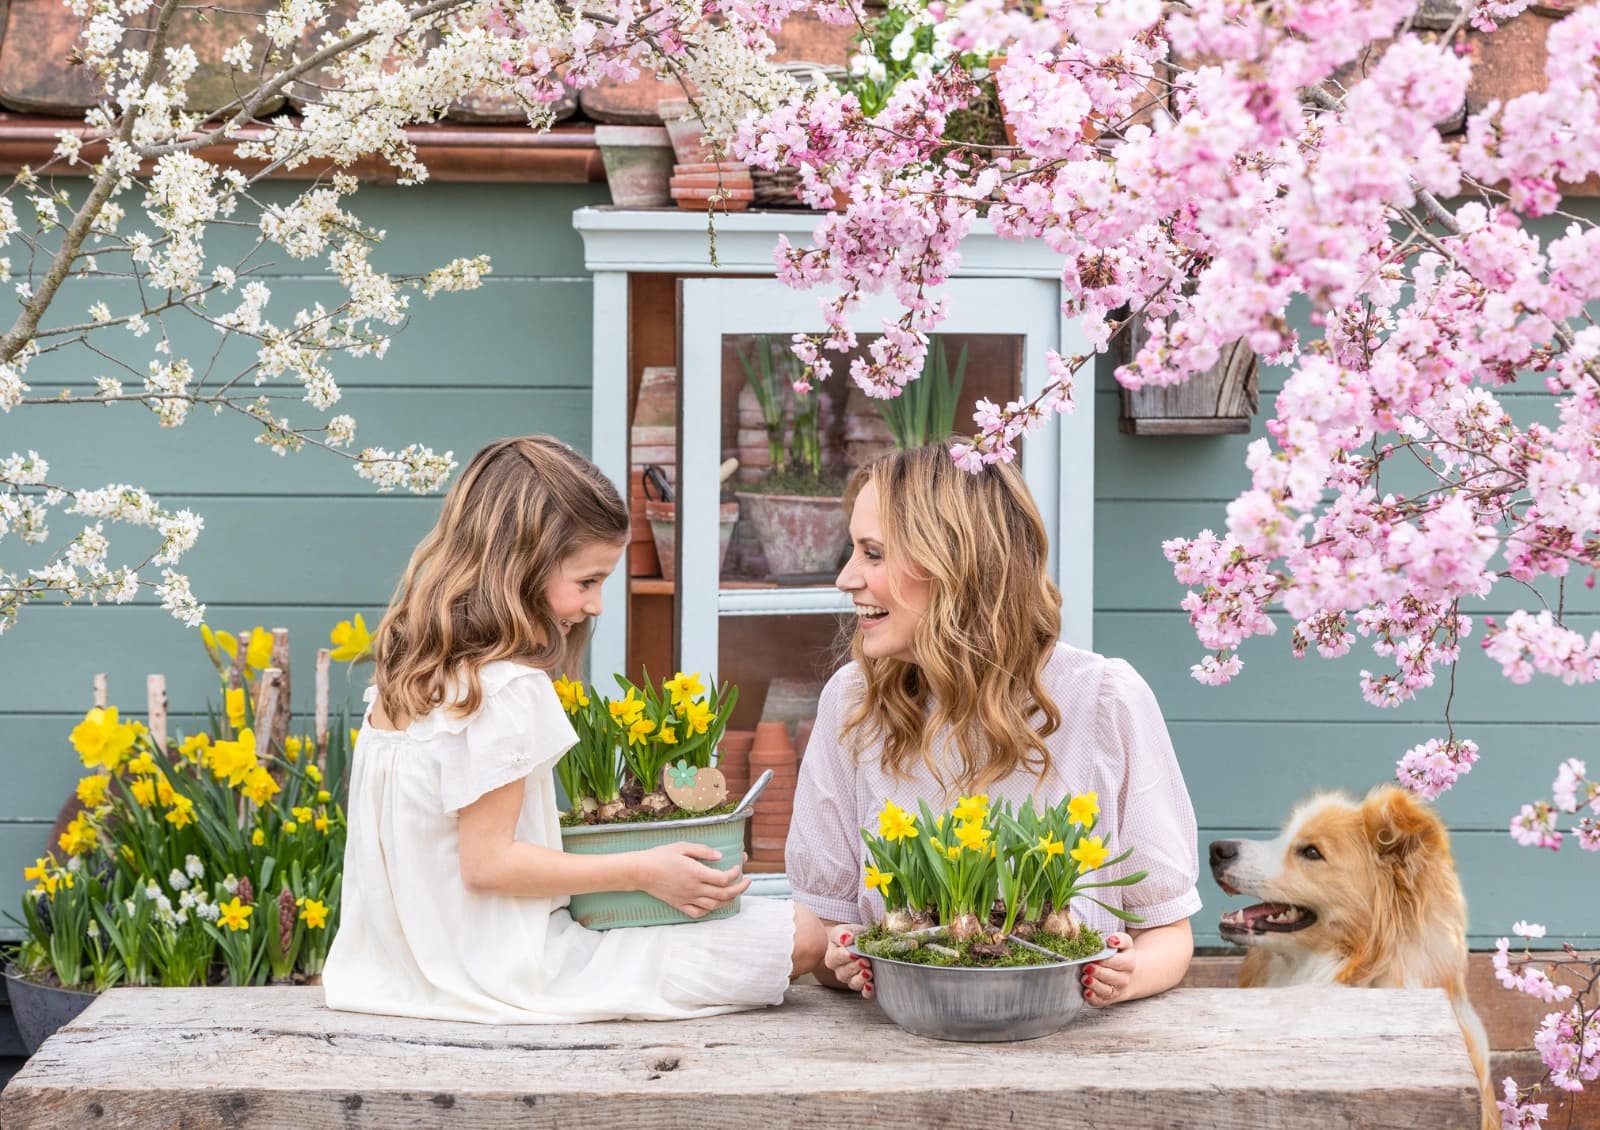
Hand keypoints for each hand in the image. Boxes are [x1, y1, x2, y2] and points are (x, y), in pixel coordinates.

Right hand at [636, 841, 750, 917]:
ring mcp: (687, 898)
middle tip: (748, 881)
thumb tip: (720, 856)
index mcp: (696, 873)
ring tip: (734, 892)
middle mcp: (694, 888)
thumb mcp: (682, 846)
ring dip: (728, 900)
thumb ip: (703, 851)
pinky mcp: (679, 905)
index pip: (724, 878)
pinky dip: (709, 910)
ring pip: (714, 905)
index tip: (738, 866)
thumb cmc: (660, 856)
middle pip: (724, 894)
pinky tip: (714, 904)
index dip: (735, 874)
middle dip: (740, 889)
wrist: (641, 871)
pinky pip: (698, 913)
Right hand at [824, 924, 873, 998]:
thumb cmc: (851, 935)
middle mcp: (840, 971)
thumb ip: (842, 934)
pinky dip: (868, 991)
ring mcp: (852, 979)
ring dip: (861, 979)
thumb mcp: (845, 930)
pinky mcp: (864, 985)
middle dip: (855, 967)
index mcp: (833, 956)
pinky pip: (865, 993)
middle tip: (865, 961)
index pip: (835, 959)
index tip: (854, 953)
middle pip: (844, 973)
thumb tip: (846, 938)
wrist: (862, 940)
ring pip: (853, 983)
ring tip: (869, 972)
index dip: (845, 957)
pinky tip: (871, 985)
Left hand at [1082, 932, 1133, 1006]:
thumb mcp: (1125, 943)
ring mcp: (1116, 991)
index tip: (1095, 957)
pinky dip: (1093, 999)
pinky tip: (1086, 993)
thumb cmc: (1121, 955)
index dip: (1107, 961)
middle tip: (1086, 967)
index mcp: (1129, 964)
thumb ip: (1120, 939)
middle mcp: (1124, 979)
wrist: (1126, 973)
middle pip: (1112, 978)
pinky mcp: (1107, 999)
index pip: (1119, 963)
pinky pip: (1101, 1002)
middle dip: (1099, 973)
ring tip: (1085, 979)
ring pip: (1106, 991)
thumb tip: (1111, 940)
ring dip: (1095, 986)